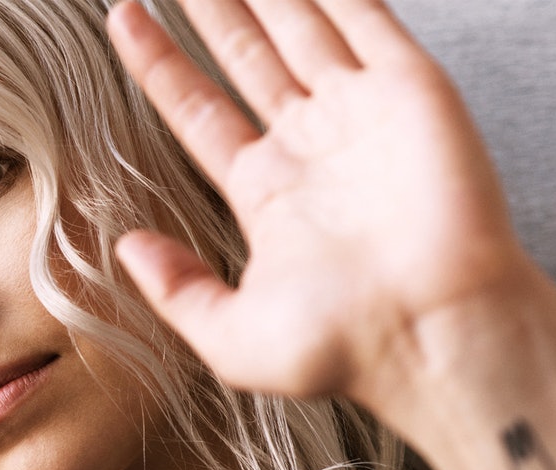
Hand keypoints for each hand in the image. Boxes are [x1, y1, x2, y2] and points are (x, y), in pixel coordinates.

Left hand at [105, 0, 533, 407]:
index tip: (125, 21)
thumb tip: (127, 250)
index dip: (161, 63)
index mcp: (267, 192)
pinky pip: (366, 20)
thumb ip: (174, 290)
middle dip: (212, 12)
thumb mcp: (230, 335)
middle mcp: (312, 146)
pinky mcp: (411, 93)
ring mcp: (361, 115)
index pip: (199, 109)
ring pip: (301, 28)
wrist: (429, 339)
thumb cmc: (344, 350)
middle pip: (247, 57)